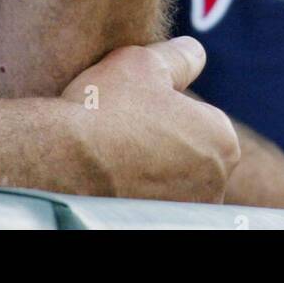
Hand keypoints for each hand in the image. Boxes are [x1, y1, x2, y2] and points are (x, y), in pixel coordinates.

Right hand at [60, 37, 239, 203]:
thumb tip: (195, 53)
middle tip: (123, 131)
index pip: (199, 117)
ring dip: (150, 171)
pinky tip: (109, 182)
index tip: (135, 108)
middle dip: (162, 142)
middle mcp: (216, 186)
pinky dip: (135, 195)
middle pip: (188, 153)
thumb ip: (179, 57)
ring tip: (113, 157)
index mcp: (222, 140)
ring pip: (170, 183)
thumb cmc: (106, 108)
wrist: (61, 162)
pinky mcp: (159, 229)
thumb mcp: (144, 62)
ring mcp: (188, 214)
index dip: (164, 107)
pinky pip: (151, 205)